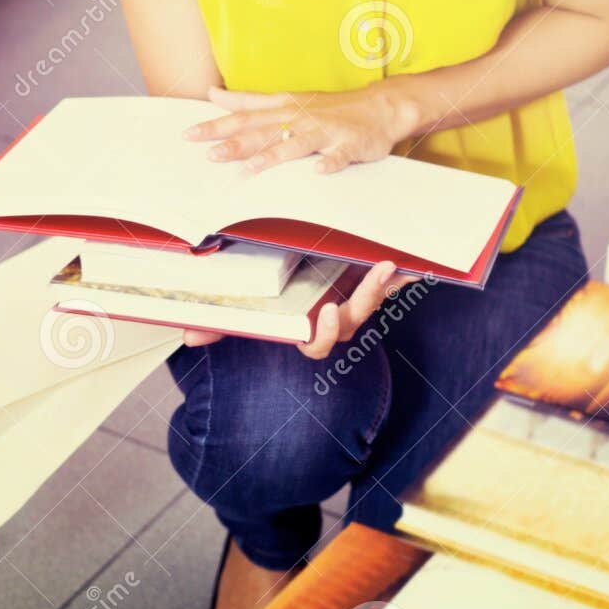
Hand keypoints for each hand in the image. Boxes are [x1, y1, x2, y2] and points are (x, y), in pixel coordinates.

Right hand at [182, 261, 400, 356]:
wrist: (300, 271)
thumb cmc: (271, 294)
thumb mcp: (249, 304)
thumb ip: (223, 322)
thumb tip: (189, 336)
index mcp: (306, 327)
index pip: (316, 346)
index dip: (323, 334)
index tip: (324, 311)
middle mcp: (333, 319)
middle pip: (352, 323)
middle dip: (365, 300)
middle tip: (377, 273)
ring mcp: (352, 301)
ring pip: (370, 303)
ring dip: (382, 286)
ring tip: (389, 262)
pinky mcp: (367, 282)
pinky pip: (389, 285)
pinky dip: (403, 277)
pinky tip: (420, 264)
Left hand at [183, 83, 422, 174]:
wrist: (380, 107)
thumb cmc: (329, 107)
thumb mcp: (285, 99)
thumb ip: (248, 100)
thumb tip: (213, 94)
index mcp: (284, 108)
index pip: (244, 116)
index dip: (217, 125)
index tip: (189, 134)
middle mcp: (300, 117)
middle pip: (264, 130)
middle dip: (237, 143)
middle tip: (210, 154)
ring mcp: (326, 131)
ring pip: (297, 143)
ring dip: (275, 154)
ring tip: (253, 167)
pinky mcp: (350, 144)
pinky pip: (339, 155)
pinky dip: (330, 162)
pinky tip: (319, 170)